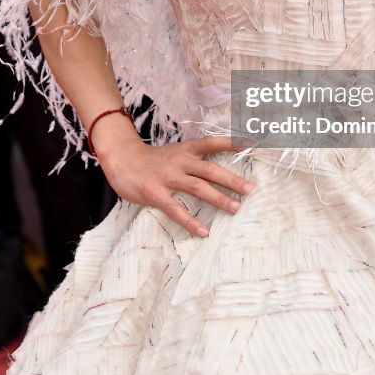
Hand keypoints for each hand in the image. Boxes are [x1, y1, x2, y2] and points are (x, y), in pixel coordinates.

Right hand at [99, 129, 255, 237]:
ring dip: (219, 199)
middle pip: (210, 170)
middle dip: (232, 180)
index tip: (252, 145)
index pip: (212, 143)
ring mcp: (167, 177)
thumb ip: (195, 159)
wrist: (122, 159)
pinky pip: (176, 210)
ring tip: (236, 209)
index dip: (232, 143)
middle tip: (251, 190)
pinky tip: (204, 232)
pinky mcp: (155, 194)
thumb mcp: (176, 152)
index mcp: (186, 149)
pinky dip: (191, 222)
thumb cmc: (154, 159)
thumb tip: (221, 170)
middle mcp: (180, 161)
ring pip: (198, 188)